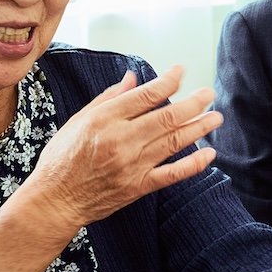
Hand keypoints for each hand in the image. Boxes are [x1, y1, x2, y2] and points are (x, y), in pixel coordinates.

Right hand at [28, 66, 221, 231]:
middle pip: (167, 117)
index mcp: (106, 119)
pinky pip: (172, 174)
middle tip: (208, 94)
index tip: (181, 72)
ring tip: (215, 118)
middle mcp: (122, 140)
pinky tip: (208, 154)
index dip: (169, 81)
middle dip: (193, 103)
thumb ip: (109, 98)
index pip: (146, 95)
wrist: (55, 200)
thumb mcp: (79, 120)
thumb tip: (132, 78)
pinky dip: (193, 164)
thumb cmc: (62, 159)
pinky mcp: (138, 186)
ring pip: (174, 142)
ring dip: (198, 128)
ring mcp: (132, 164)